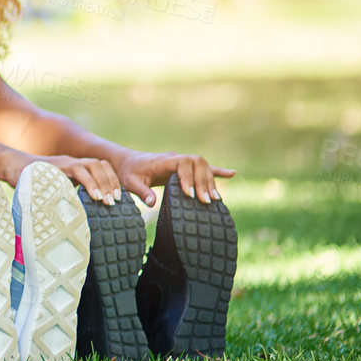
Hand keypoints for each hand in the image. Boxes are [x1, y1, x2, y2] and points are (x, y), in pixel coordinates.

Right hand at [2, 152, 124, 204]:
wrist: (10, 166)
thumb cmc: (28, 180)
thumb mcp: (51, 188)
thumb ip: (64, 195)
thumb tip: (76, 216)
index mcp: (73, 167)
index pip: (100, 167)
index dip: (111, 180)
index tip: (117, 197)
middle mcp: (72, 162)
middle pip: (101, 164)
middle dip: (112, 182)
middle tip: (116, 201)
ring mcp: (65, 162)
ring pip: (94, 165)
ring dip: (104, 183)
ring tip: (107, 200)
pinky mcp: (58, 165)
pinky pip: (79, 171)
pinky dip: (90, 183)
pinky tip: (94, 196)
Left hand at [114, 150, 233, 205]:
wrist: (127, 162)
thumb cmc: (128, 172)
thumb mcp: (130, 182)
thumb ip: (141, 191)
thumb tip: (152, 203)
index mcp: (162, 160)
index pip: (182, 162)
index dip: (188, 177)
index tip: (189, 194)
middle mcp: (175, 158)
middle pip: (197, 163)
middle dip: (203, 181)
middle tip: (204, 201)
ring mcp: (182, 161)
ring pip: (203, 166)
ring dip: (210, 181)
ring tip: (214, 200)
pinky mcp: (185, 168)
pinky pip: (205, 167)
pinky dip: (218, 171)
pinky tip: (232, 174)